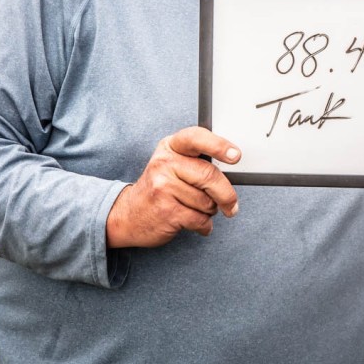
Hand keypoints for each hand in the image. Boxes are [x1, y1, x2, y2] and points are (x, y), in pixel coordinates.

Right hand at [106, 127, 240, 247]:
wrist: (127, 216)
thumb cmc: (160, 188)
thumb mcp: (173, 164)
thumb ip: (198, 160)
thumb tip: (234, 166)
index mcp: (170, 147)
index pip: (196, 138)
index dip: (219, 146)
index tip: (236, 156)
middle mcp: (164, 163)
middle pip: (209, 176)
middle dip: (226, 195)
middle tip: (232, 205)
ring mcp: (162, 187)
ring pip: (207, 201)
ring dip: (210, 211)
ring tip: (196, 209)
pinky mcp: (166, 211)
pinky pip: (200, 219)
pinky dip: (204, 225)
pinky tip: (196, 223)